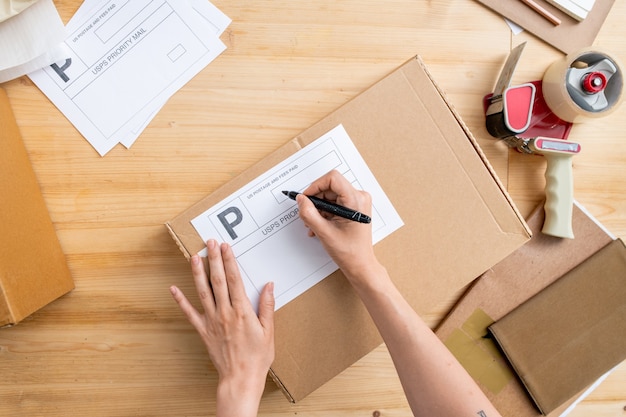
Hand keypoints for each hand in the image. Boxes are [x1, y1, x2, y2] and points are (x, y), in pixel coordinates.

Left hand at [170, 239, 274, 416]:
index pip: (234, 280)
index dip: (229, 261)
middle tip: (210, 243)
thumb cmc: (257, 357)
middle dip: (213, 259)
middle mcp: (225, 312)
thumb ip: (267, 306)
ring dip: (197, 273)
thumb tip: (269, 285)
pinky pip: (190, 313)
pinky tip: (173, 289)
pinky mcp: (203, 331)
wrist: (240, 379)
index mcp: (242, 311)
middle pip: (217, 280)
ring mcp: (212, 321)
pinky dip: (180, 301)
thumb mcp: (269, 331)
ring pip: (202, 292)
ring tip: (194, 257)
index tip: (226, 247)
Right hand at [297, 170, 378, 279]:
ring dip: (318, 208)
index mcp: (356, 200)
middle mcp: (359, 197)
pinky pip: (335, 202)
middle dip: (316, 200)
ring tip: (313, 224)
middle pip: (330, 187)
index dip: (315, 186)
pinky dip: (324, 212)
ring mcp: (357, 202)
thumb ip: (309, 213)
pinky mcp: (354, 207)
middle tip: (307, 215)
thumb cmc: (349, 251)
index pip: (332, 178)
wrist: (360, 264)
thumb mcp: (323, 232)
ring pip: (330, 195)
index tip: (306, 198)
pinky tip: (319, 225)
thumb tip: (301, 199)